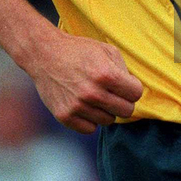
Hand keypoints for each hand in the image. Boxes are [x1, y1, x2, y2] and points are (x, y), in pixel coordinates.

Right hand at [28, 31, 143, 134]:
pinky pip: (90, 129)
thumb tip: (132, 91)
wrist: (45, 54)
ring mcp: (78, 106)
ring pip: (108, 121)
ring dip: (105, 110)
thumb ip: (124, 70)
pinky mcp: (65, 116)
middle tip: (113, 93)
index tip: (125, 84)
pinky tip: (85, 105)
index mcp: (106, 75)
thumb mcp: (106, 50)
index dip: (132, 88)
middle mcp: (92, 93)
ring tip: (95, 95)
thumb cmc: (79, 51)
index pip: (136, 94)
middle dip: (123, 101)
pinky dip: (90, 119)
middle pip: (126, 111)